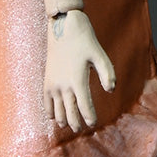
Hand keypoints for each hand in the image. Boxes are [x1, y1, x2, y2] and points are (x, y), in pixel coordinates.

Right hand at [43, 10, 115, 131]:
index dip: (89, 118)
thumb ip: (108, 73)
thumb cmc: (85, 41)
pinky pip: (46, 103)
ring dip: (63, 120)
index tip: (93, 123)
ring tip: (69, 125)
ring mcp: (53, 84)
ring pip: (57, 111)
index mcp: (78, 80)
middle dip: (76, 123)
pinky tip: (55, 117)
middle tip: (81, 129)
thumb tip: (111, 90)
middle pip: (70, 113)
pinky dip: (50, 111)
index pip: (84, 107)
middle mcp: (64, 85)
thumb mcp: (100, 55)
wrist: (63, 28)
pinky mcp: (46, 81)